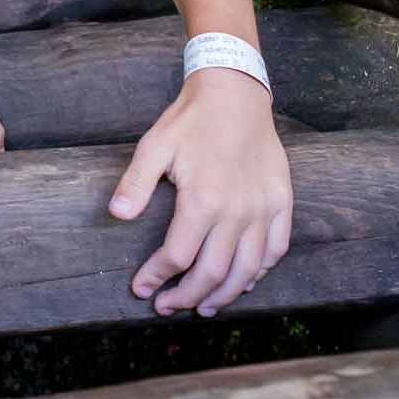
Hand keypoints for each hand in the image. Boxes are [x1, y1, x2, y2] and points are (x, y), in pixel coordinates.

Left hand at [108, 67, 291, 316]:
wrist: (235, 90)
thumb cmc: (191, 119)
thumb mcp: (155, 145)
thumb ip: (135, 183)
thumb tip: (117, 215)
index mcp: (202, 200)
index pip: (177, 257)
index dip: (156, 278)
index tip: (141, 289)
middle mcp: (236, 212)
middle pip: (212, 273)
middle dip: (186, 297)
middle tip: (168, 306)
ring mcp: (263, 209)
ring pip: (247, 270)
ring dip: (224, 296)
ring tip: (205, 308)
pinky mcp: (281, 201)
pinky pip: (276, 248)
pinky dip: (261, 271)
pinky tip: (245, 280)